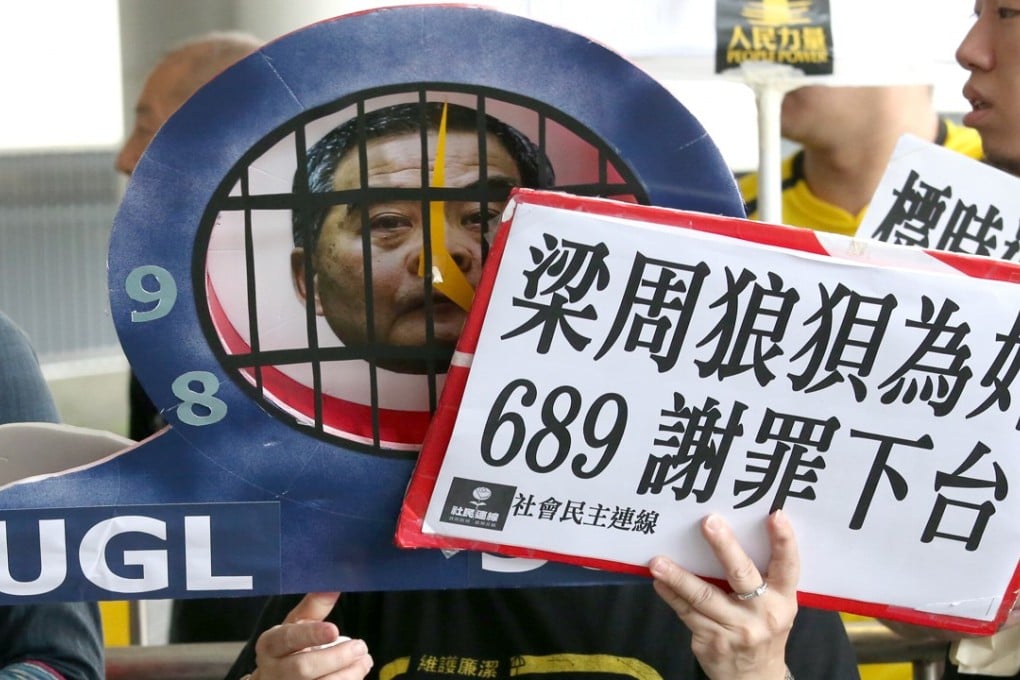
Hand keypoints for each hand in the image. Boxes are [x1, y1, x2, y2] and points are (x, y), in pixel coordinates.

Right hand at [249, 592, 372, 679]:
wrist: (275, 679)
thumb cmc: (290, 647)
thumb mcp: (297, 624)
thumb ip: (315, 605)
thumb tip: (335, 583)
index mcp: (270, 644)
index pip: (289, 639)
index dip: (312, 635)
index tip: (335, 630)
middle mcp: (272, 671)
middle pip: (303, 668)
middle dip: (336, 658)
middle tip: (360, 646)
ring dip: (347, 674)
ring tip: (365, 660)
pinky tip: (358, 673)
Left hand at [649, 511, 796, 679]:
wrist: (755, 679)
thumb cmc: (762, 628)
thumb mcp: (774, 605)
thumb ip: (760, 576)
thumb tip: (725, 531)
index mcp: (782, 599)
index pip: (787, 567)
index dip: (784, 542)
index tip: (775, 516)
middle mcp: (762, 613)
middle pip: (742, 575)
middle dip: (724, 547)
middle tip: (708, 522)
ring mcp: (736, 629)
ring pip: (704, 597)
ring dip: (678, 577)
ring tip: (658, 562)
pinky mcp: (711, 640)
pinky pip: (686, 612)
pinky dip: (670, 594)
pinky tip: (658, 581)